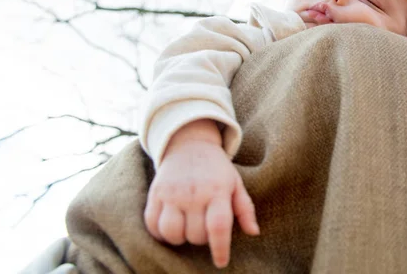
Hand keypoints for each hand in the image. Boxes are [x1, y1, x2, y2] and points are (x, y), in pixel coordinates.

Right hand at [144, 121, 259, 267]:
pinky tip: (170, 226)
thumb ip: (245, 209)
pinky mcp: (155, 193)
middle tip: (204, 226)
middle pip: (195, 235)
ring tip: (186, 228)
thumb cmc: (216, 169)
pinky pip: (152, 224)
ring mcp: (172, 193)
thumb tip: (254, 232)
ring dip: (180, 238)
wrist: (189, 144)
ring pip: (172, 233)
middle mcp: (193, 192)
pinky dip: (159, 232)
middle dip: (201, 238)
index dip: (220, 249)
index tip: (221, 262)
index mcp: (217, 190)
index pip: (218, 227)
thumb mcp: (235, 183)